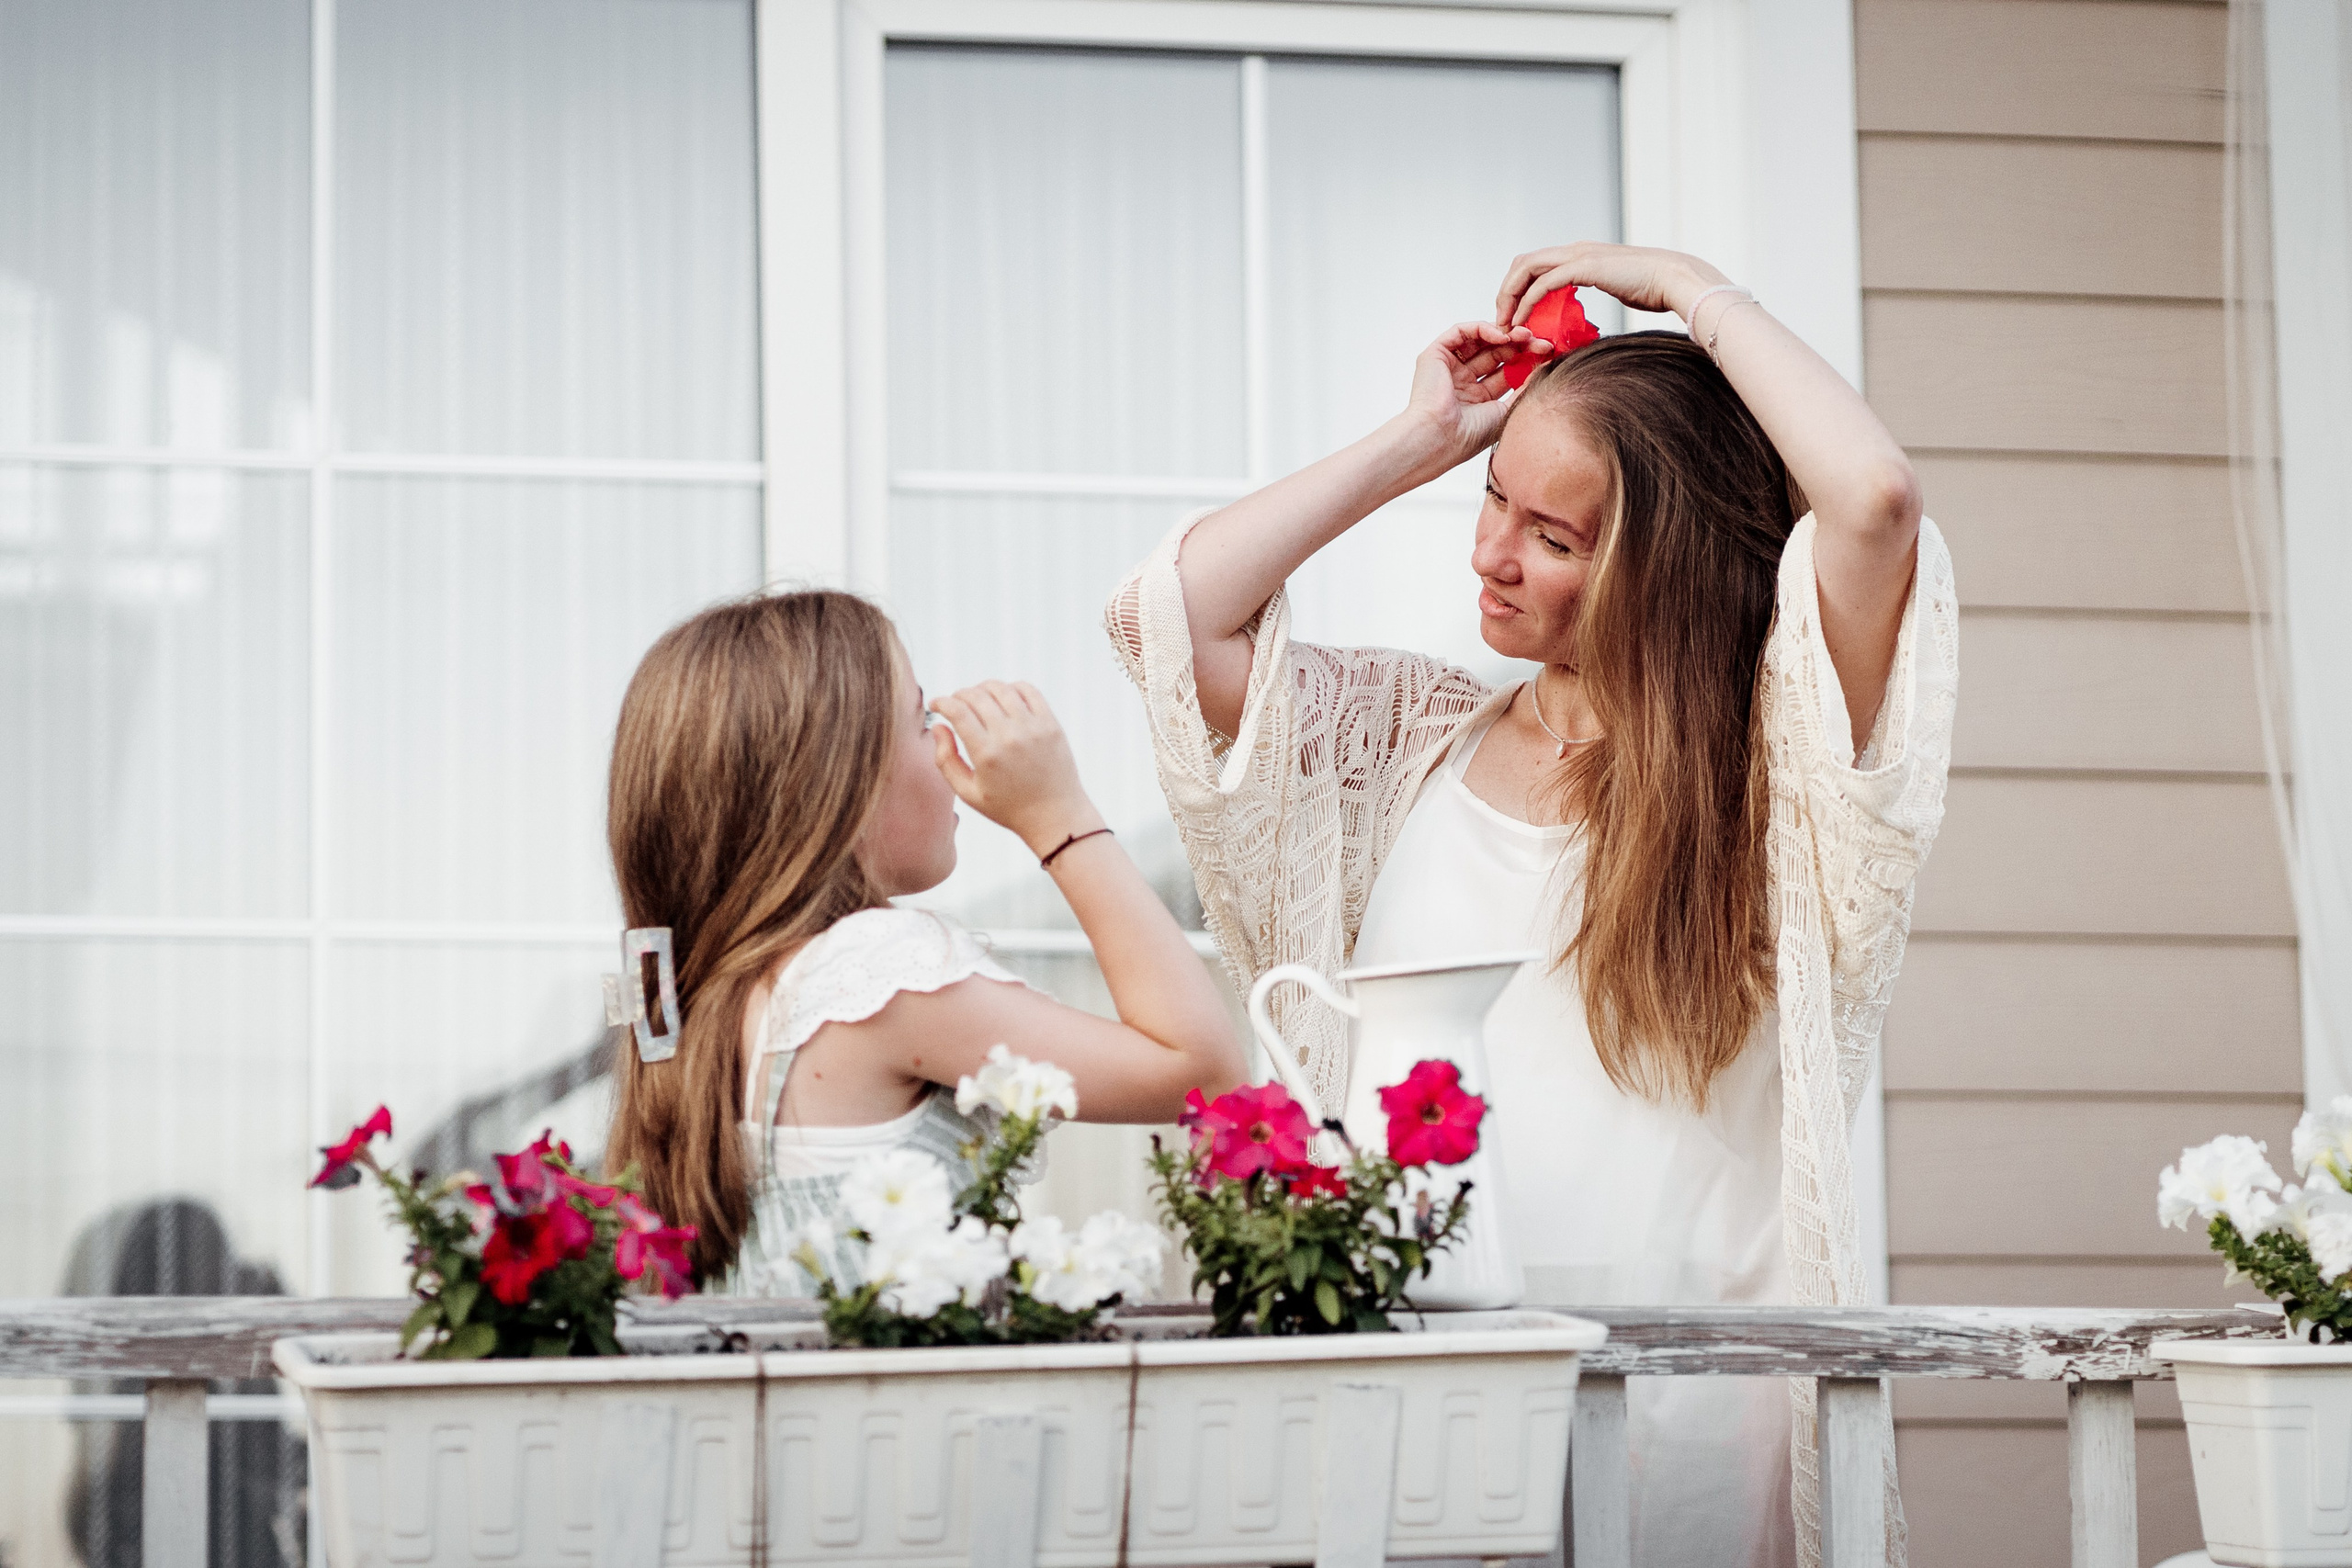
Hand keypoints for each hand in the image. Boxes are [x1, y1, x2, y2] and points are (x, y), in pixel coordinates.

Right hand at [929, 682, 1103, 856]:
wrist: (1055, 815)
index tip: (936, 704)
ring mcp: (1033, 728)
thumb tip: (938, 726)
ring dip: (983, 688)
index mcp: (986, 755)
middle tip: (955, 704)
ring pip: (1001, 688)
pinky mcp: (1051, 724)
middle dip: (959, 695)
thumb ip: (945, 760)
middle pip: (976, 696)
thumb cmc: (1007, 807)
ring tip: (978, 700)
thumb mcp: (968, 793)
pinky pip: (1028, 690)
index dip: (941, 702)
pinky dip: (1011, 687)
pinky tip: (1003, 698)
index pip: (958, 711)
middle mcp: (1010, 737)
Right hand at [1398, 321, 1552, 473]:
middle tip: (1540, 341)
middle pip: (1495, 353)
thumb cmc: (1469, 435)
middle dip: (1519, 345)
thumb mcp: (1508, 410)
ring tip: (1524, 335)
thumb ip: (1525, 389)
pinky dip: (1482, 329)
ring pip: (1479, 340)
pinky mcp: (1435, 355)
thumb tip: (1545, 369)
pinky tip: (1502, 336)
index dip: (1525, 360)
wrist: (1441, 438)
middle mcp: (1463, 382)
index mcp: (1477, 399)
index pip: (1505, 370)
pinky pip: (1460, 332)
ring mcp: (1448, 368)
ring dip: (1504, 334)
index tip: (1546, 354)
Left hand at [1495, 242, 1728, 329]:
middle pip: (1523, 263)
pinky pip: (1543, 284)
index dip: (1518, 288)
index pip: (1536, 265)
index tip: (1513, 317)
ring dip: (1510, 296)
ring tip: (1505, 324)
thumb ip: (1598, 294)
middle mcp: (1575, 250)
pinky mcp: (1584, 267)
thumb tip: (1587, 317)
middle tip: (1501, 321)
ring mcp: (1579, 255)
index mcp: (1581, 255)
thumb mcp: (1618, 290)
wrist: (1677, 280)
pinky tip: (1523, 323)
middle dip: (1506, 291)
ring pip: (1526, 268)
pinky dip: (1528, 303)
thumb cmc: (1656, 290)